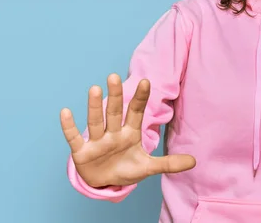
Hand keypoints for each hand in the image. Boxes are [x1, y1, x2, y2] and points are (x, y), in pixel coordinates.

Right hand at [60, 74, 195, 187]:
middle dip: (114, 96)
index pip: (136, 112)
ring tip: (94, 88)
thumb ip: (169, 163)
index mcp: (130, 133)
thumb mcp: (148, 168)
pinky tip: (66, 111)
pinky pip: (74, 137)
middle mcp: (113, 133)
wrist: (105, 184)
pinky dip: (69, 126)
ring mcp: (97, 141)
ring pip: (96, 121)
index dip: (140, 98)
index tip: (145, 81)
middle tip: (114, 76)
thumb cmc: (126, 169)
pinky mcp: (82, 152)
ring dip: (94, 106)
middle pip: (114, 112)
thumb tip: (194, 161)